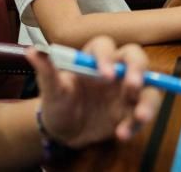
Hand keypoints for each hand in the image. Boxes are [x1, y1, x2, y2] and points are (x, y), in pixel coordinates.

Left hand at [26, 36, 161, 146]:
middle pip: (135, 58)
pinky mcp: (131, 111)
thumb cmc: (57, 102)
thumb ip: (46, 71)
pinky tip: (122, 134)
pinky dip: (136, 124)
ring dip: (147, 101)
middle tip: (133, 87)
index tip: (104, 74)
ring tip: (139, 117)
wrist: (63, 130)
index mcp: (93, 57)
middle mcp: (115, 69)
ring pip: (148, 87)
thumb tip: (32, 51)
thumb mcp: (50, 89)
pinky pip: (142, 113)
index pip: (104, 46)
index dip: (106, 57)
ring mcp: (126, 90)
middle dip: (138, 70)